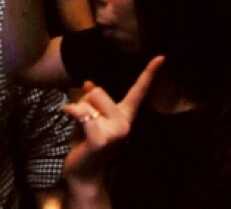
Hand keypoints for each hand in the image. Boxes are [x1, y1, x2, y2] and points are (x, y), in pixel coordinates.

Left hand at [62, 56, 163, 182]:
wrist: (83, 174)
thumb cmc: (86, 145)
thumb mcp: (90, 118)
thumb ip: (92, 102)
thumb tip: (88, 82)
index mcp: (125, 116)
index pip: (139, 90)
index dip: (149, 72)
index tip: (161, 56)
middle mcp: (125, 123)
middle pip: (99, 91)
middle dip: (85, 102)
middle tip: (85, 124)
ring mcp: (115, 132)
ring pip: (88, 101)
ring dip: (77, 112)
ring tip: (81, 131)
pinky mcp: (101, 139)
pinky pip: (81, 113)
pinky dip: (70, 113)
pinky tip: (68, 120)